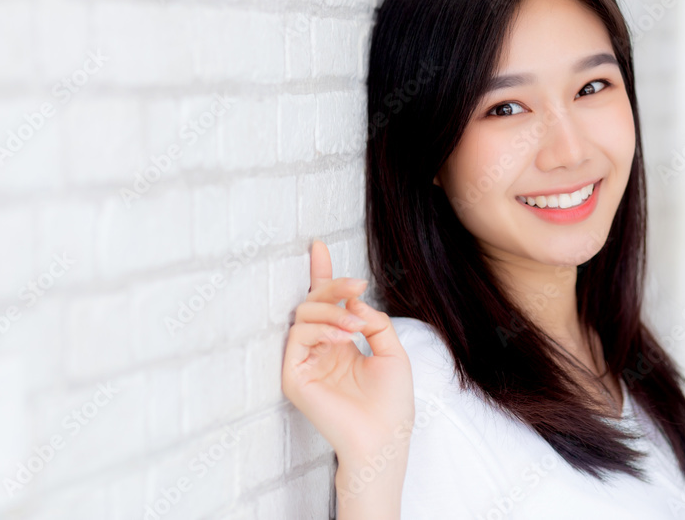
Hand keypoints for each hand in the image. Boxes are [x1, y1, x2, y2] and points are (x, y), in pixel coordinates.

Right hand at [281, 240, 414, 461]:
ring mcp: (303, 362)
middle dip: (332, 286)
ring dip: (331, 311)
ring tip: (356, 325)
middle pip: (313, 303)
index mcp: (339, 343)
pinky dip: (320, 329)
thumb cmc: (392, 403)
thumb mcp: (392, 351)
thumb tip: (351, 299)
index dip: (322, 274)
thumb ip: (373, 320)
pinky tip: (343, 337)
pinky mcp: (293, 376)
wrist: (385, 438)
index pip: (325, 303)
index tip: (319, 246)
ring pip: (304, 316)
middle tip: (356, 284)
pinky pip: (297, 338)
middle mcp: (318, 349)